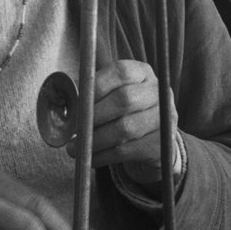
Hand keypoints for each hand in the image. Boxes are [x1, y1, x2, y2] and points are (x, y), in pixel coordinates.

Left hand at [66, 59, 177, 189]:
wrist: (151, 140)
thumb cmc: (123, 112)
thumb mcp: (112, 94)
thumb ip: (91, 92)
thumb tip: (67, 99)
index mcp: (142, 72)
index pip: (120, 71)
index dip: (96, 86)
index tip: (77, 102)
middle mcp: (158, 92)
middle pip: (124, 99)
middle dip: (94, 115)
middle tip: (74, 127)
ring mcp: (164, 119)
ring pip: (125, 128)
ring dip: (95, 139)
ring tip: (74, 147)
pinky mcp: (161, 145)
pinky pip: (127, 151)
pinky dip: (103, 155)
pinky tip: (90, 158)